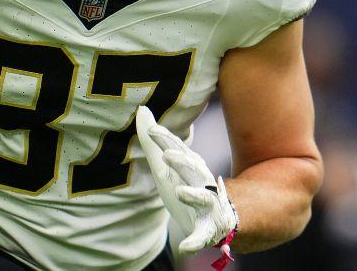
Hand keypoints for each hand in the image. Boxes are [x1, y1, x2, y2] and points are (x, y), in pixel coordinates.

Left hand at [135, 106, 237, 254]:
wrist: (214, 220)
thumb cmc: (186, 187)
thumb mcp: (166, 168)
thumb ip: (154, 143)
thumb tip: (141, 110)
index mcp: (190, 167)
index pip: (178, 150)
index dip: (166, 141)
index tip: (152, 131)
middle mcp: (201, 182)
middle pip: (193, 169)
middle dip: (182, 162)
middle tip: (167, 156)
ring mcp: (207, 206)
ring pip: (203, 198)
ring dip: (192, 195)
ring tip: (179, 192)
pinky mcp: (207, 229)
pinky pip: (202, 236)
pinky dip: (195, 241)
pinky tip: (185, 246)